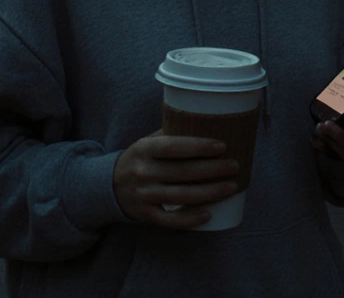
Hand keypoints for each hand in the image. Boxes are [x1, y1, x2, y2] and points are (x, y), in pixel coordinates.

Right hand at [113, 130, 240, 229]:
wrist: (109, 186)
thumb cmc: (140, 159)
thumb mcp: (148, 142)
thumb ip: (171, 134)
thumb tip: (208, 123)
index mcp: (144, 149)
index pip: (174, 147)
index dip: (199, 146)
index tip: (222, 146)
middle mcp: (143, 172)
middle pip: (183, 172)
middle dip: (212, 169)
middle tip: (234, 165)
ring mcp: (144, 195)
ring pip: (181, 196)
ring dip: (210, 192)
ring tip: (232, 186)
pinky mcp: (146, 214)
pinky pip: (170, 220)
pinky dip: (190, 219)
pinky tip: (209, 214)